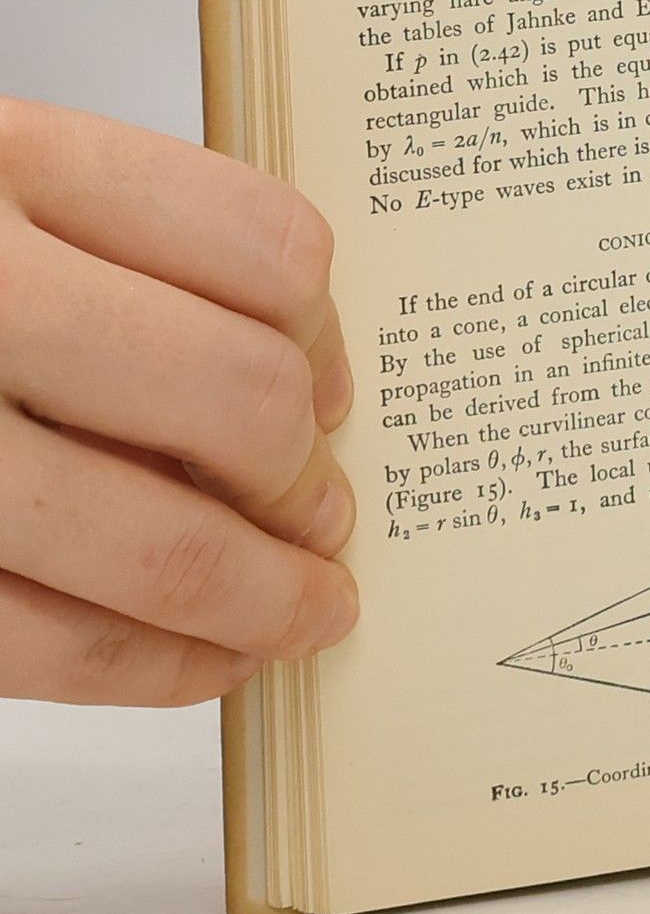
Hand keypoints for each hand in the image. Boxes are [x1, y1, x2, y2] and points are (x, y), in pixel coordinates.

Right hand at [0, 99, 357, 705]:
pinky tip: (209, 662)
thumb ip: (113, 245)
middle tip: (326, 510)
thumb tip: (306, 385)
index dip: (329, 338)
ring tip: (301, 608)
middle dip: (305, 478)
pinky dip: (164, 669)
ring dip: (265, 597)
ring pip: (161, 546)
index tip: (334, 390)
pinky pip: (52, 647)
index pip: (263, 248)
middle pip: (237, 399)